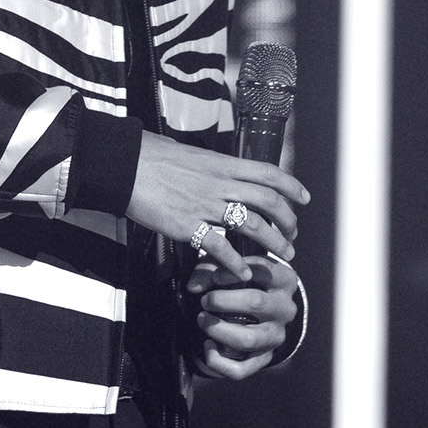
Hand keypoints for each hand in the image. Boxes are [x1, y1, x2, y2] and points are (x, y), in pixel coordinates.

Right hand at [127, 135, 307, 280]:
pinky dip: (235, 262)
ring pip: (253, 224)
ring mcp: (205, 205)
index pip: (268, 173)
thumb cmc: (150, 156)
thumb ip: (208, 167)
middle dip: (287, 221)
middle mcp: (220, 184)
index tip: (303, 199)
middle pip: (269, 201)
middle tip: (292, 235)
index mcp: (222, 164)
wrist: (124, 165)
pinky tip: (242, 272)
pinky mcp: (187, 225)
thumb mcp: (189, 154)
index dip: (291, 186)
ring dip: (272, 242)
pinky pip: (220, 246)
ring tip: (281, 257)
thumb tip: (213, 170)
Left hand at [186, 255, 301, 380]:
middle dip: (223, 301)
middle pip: (256, 302)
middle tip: (205, 301)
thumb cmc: (239, 284)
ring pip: (249, 339)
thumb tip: (193, 287)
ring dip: (219, 331)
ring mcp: (276, 336)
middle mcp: (285, 309)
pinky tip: (208, 346)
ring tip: (202, 320)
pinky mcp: (264, 358)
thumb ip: (209, 270)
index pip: (263, 271)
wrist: (257, 314)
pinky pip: (240, 369)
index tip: (214, 277)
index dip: (234, 273)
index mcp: (285, 281)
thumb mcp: (228, 269)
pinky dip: (218, 361)